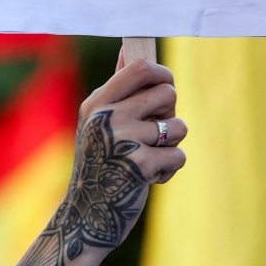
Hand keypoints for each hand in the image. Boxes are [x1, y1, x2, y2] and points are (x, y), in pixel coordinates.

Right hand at [52, 57, 187, 260]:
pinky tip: (148, 178)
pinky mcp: (140, 166)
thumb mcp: (98, 123)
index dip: (162, 73)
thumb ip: (117, 88)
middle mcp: (108, 117)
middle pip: (168, 94)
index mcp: (98, 103)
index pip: (141, 68)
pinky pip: (179, 156)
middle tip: (153, 134)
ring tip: (149, 158)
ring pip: (179, 127)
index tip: (166, 85)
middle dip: (170, 114)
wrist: (86, 217)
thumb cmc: (99, 164)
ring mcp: (123, 141)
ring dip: (172, 145)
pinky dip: (169, 170)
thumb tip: (129, 49)